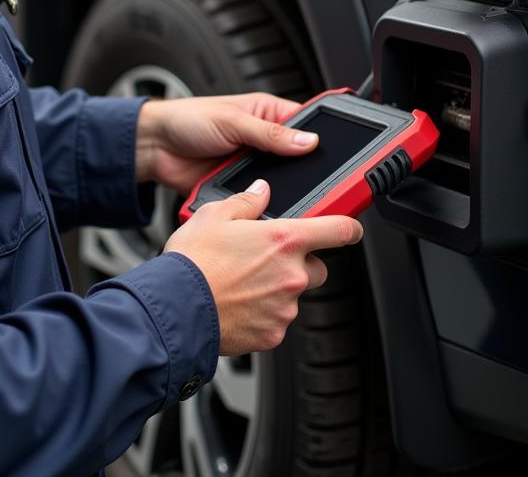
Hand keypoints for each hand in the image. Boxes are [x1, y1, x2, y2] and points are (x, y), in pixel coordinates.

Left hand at [135, 93, 318, 194]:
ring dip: (281, 191)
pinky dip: (261, 207)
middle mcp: (265, 141)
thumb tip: (308, 141)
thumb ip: (270, 133)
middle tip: (316, 184)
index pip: (307, 126)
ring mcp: (254, 167)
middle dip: (305, 173)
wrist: (154, 147)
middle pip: (299, 161)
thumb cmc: (188, 119)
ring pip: (282, 185)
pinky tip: (263, 209)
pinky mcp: (241, 189)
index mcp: (269, 114)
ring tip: (285, 196)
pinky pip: (259, 201)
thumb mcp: (232, 120)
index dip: (322, 140)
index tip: (339, 155)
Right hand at [164, 179, 363, 354]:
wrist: (175, 310)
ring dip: (278, 289)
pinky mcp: (272, 335)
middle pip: (317, 267)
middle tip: (268, 258)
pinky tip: (238, 303)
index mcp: (284, 240)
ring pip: (294, 295)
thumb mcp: (214, 215)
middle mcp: (292, 275)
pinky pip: (277, 320)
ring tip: (242, 282)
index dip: (350, 227)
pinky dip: (263, 313)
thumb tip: (261, 192)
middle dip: (300, 262)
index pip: (338, 231)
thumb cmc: (193, 263)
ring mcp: (284, 308)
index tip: (351, 228)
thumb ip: (246, 201)